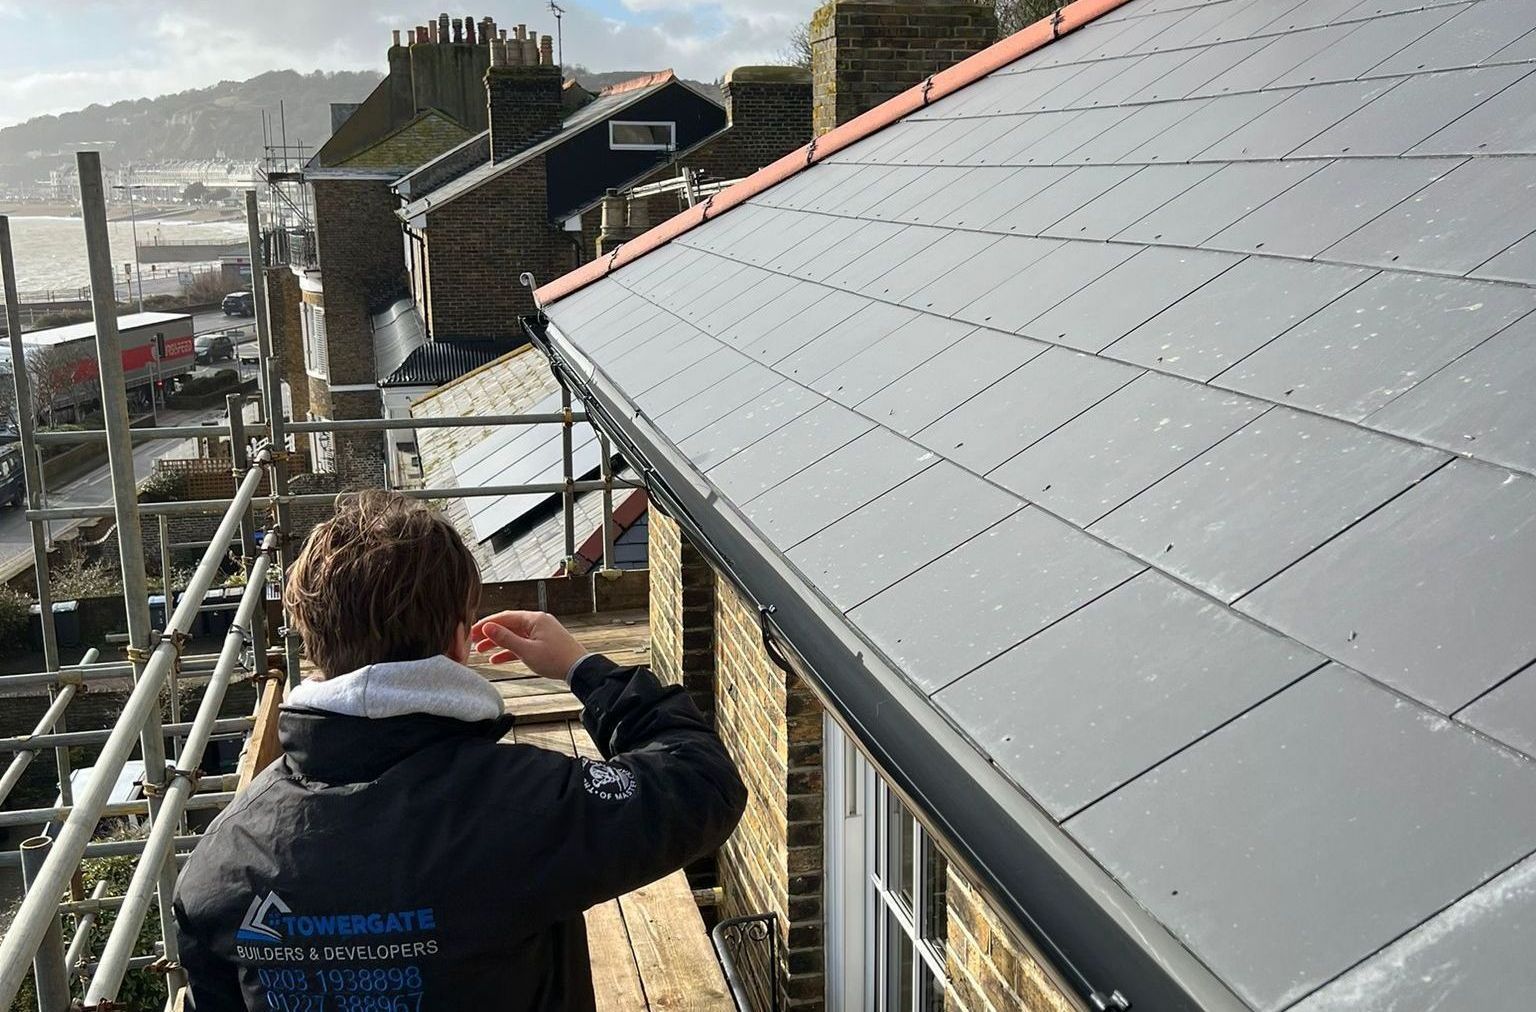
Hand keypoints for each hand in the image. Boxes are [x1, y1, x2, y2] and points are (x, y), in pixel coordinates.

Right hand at [471, 611, 587, 681]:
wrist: (579, 669)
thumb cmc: (555, 659)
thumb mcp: (526, 650)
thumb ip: (505, 639)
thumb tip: (487, 627)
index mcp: (535, 619)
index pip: (505, 617)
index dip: (486, 624)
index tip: (471, 631)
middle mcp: (538, 622)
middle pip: (509, 625)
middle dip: (490, 634)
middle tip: (473, 642)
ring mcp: (541, 633)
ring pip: (514, 635)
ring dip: (498, 643)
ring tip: (481, 652)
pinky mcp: (544, 643)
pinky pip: (523, 644)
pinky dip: (510, 650)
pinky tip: (497, 659)